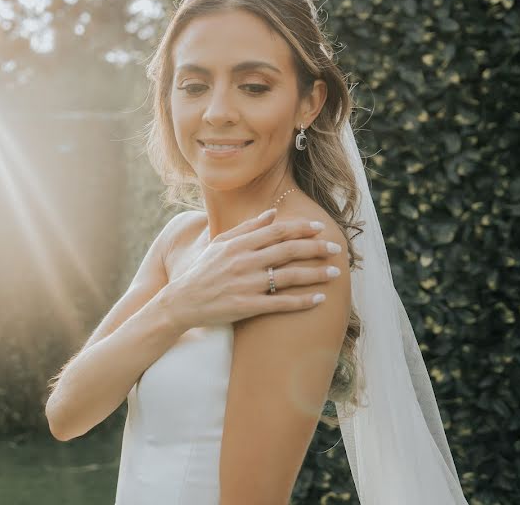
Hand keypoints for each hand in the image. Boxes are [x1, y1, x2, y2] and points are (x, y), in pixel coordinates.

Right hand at [163, 210, 340, 331]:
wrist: (182, 301)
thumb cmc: (202, 271)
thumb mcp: (220, 244)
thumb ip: (247, 228)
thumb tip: (272, 213)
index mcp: (239, 244)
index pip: (277, 232)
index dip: (301, 229)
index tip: (320, 228)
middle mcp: (244, 262)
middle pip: (288, 251)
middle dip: (316, 248)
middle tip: (337, 249)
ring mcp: (246, 285)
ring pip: (289, 276)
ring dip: (315, 274)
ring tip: (335, 272)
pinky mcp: (247, 306)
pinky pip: (281, 303)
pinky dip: (302, 301)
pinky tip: (319, 299)